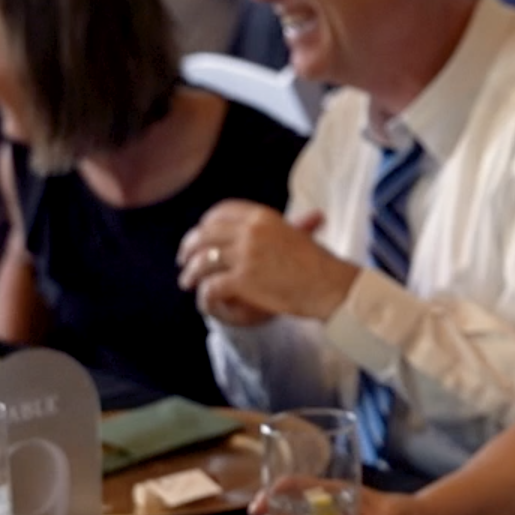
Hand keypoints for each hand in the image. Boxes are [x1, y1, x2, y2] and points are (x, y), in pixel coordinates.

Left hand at [178, 203, 359, 326]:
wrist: (330, 285)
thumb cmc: (317, 263)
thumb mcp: (294, 233)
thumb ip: (269, 228)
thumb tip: (251, 229)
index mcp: (262, 216)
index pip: (219, 212)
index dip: (204, 225)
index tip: (199, 236)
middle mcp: (250, 231)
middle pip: (205, 235)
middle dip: (189, 248)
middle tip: (184, 260)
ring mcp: (246, 255)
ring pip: (202, 261)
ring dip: (191, 273)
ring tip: (187, 282)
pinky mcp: (244, 280)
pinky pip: (211, 286)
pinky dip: (205, 296)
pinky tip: (205, 301)